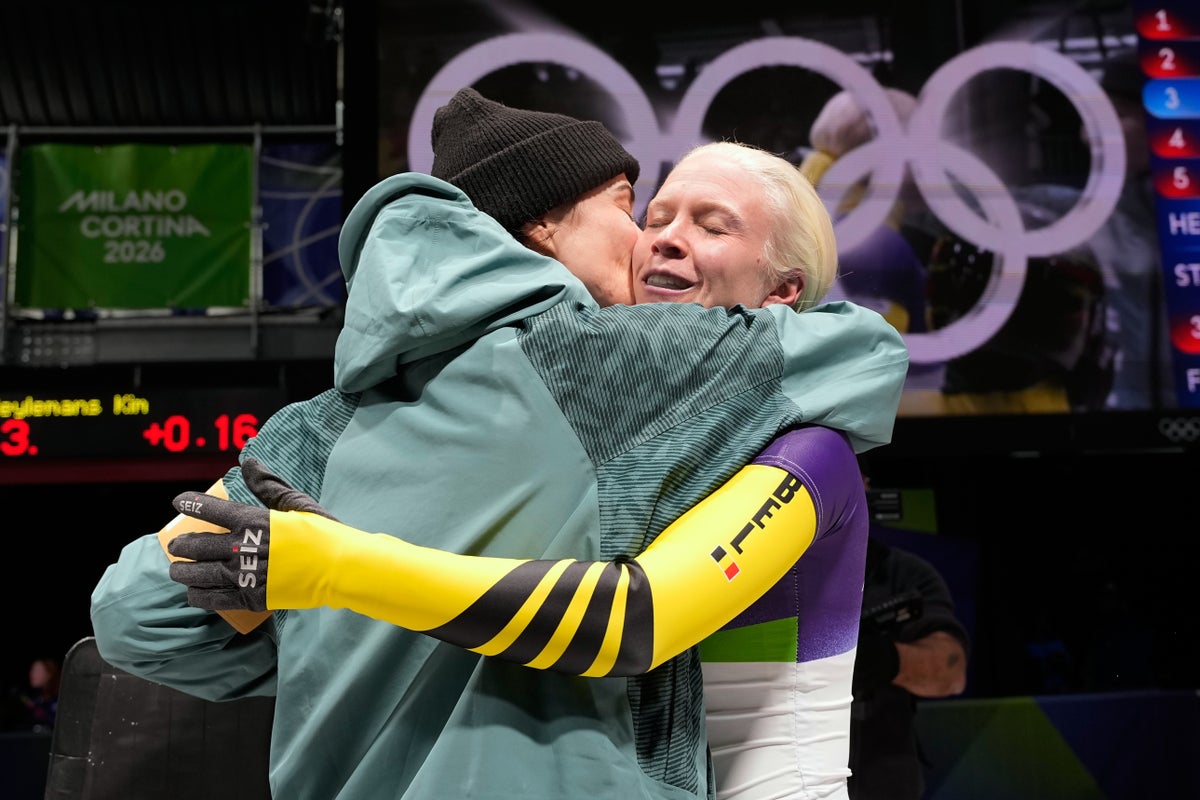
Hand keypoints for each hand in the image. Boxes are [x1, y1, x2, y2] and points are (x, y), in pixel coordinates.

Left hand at [167, 458, 333, 610]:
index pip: (210, 508)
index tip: (178, 501)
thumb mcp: (297, 503)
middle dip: (182, 545)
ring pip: (199, 575)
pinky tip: (193, 593)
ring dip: (183, 572)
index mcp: (253, 520)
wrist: (341, 568)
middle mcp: (243, 547)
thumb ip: (268, 485)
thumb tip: (248, 461)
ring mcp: (245, 575)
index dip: (191, 502)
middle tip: (177, 546)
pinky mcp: (251, 598)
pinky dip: (199, 595)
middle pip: (197, 546)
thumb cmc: (322, 532)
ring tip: (178, 571)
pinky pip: (214, 599)